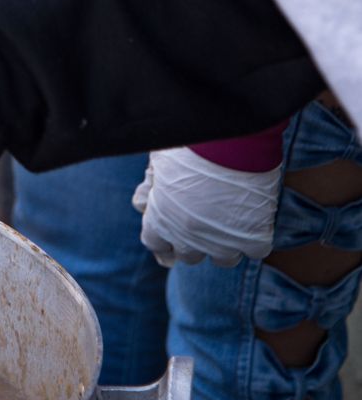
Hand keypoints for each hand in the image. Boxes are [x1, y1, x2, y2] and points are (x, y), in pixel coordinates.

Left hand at [132, 147, 281, 267]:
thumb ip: (151, 187)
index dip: (164, 236)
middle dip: (195, 240)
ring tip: (232, 220)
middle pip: (188, 256)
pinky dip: (257, 237)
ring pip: (224, 259)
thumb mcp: (159, 162)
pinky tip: (256, 218)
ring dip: (226, 244)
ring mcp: (222, 243)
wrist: (229, 140)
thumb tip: (142, 204)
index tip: (174, 226)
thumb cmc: (189, 145)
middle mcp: (188, 238)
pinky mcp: (254, 239)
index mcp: (160, 220)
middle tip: (205, 218)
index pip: (155, 243)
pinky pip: (256, 250)